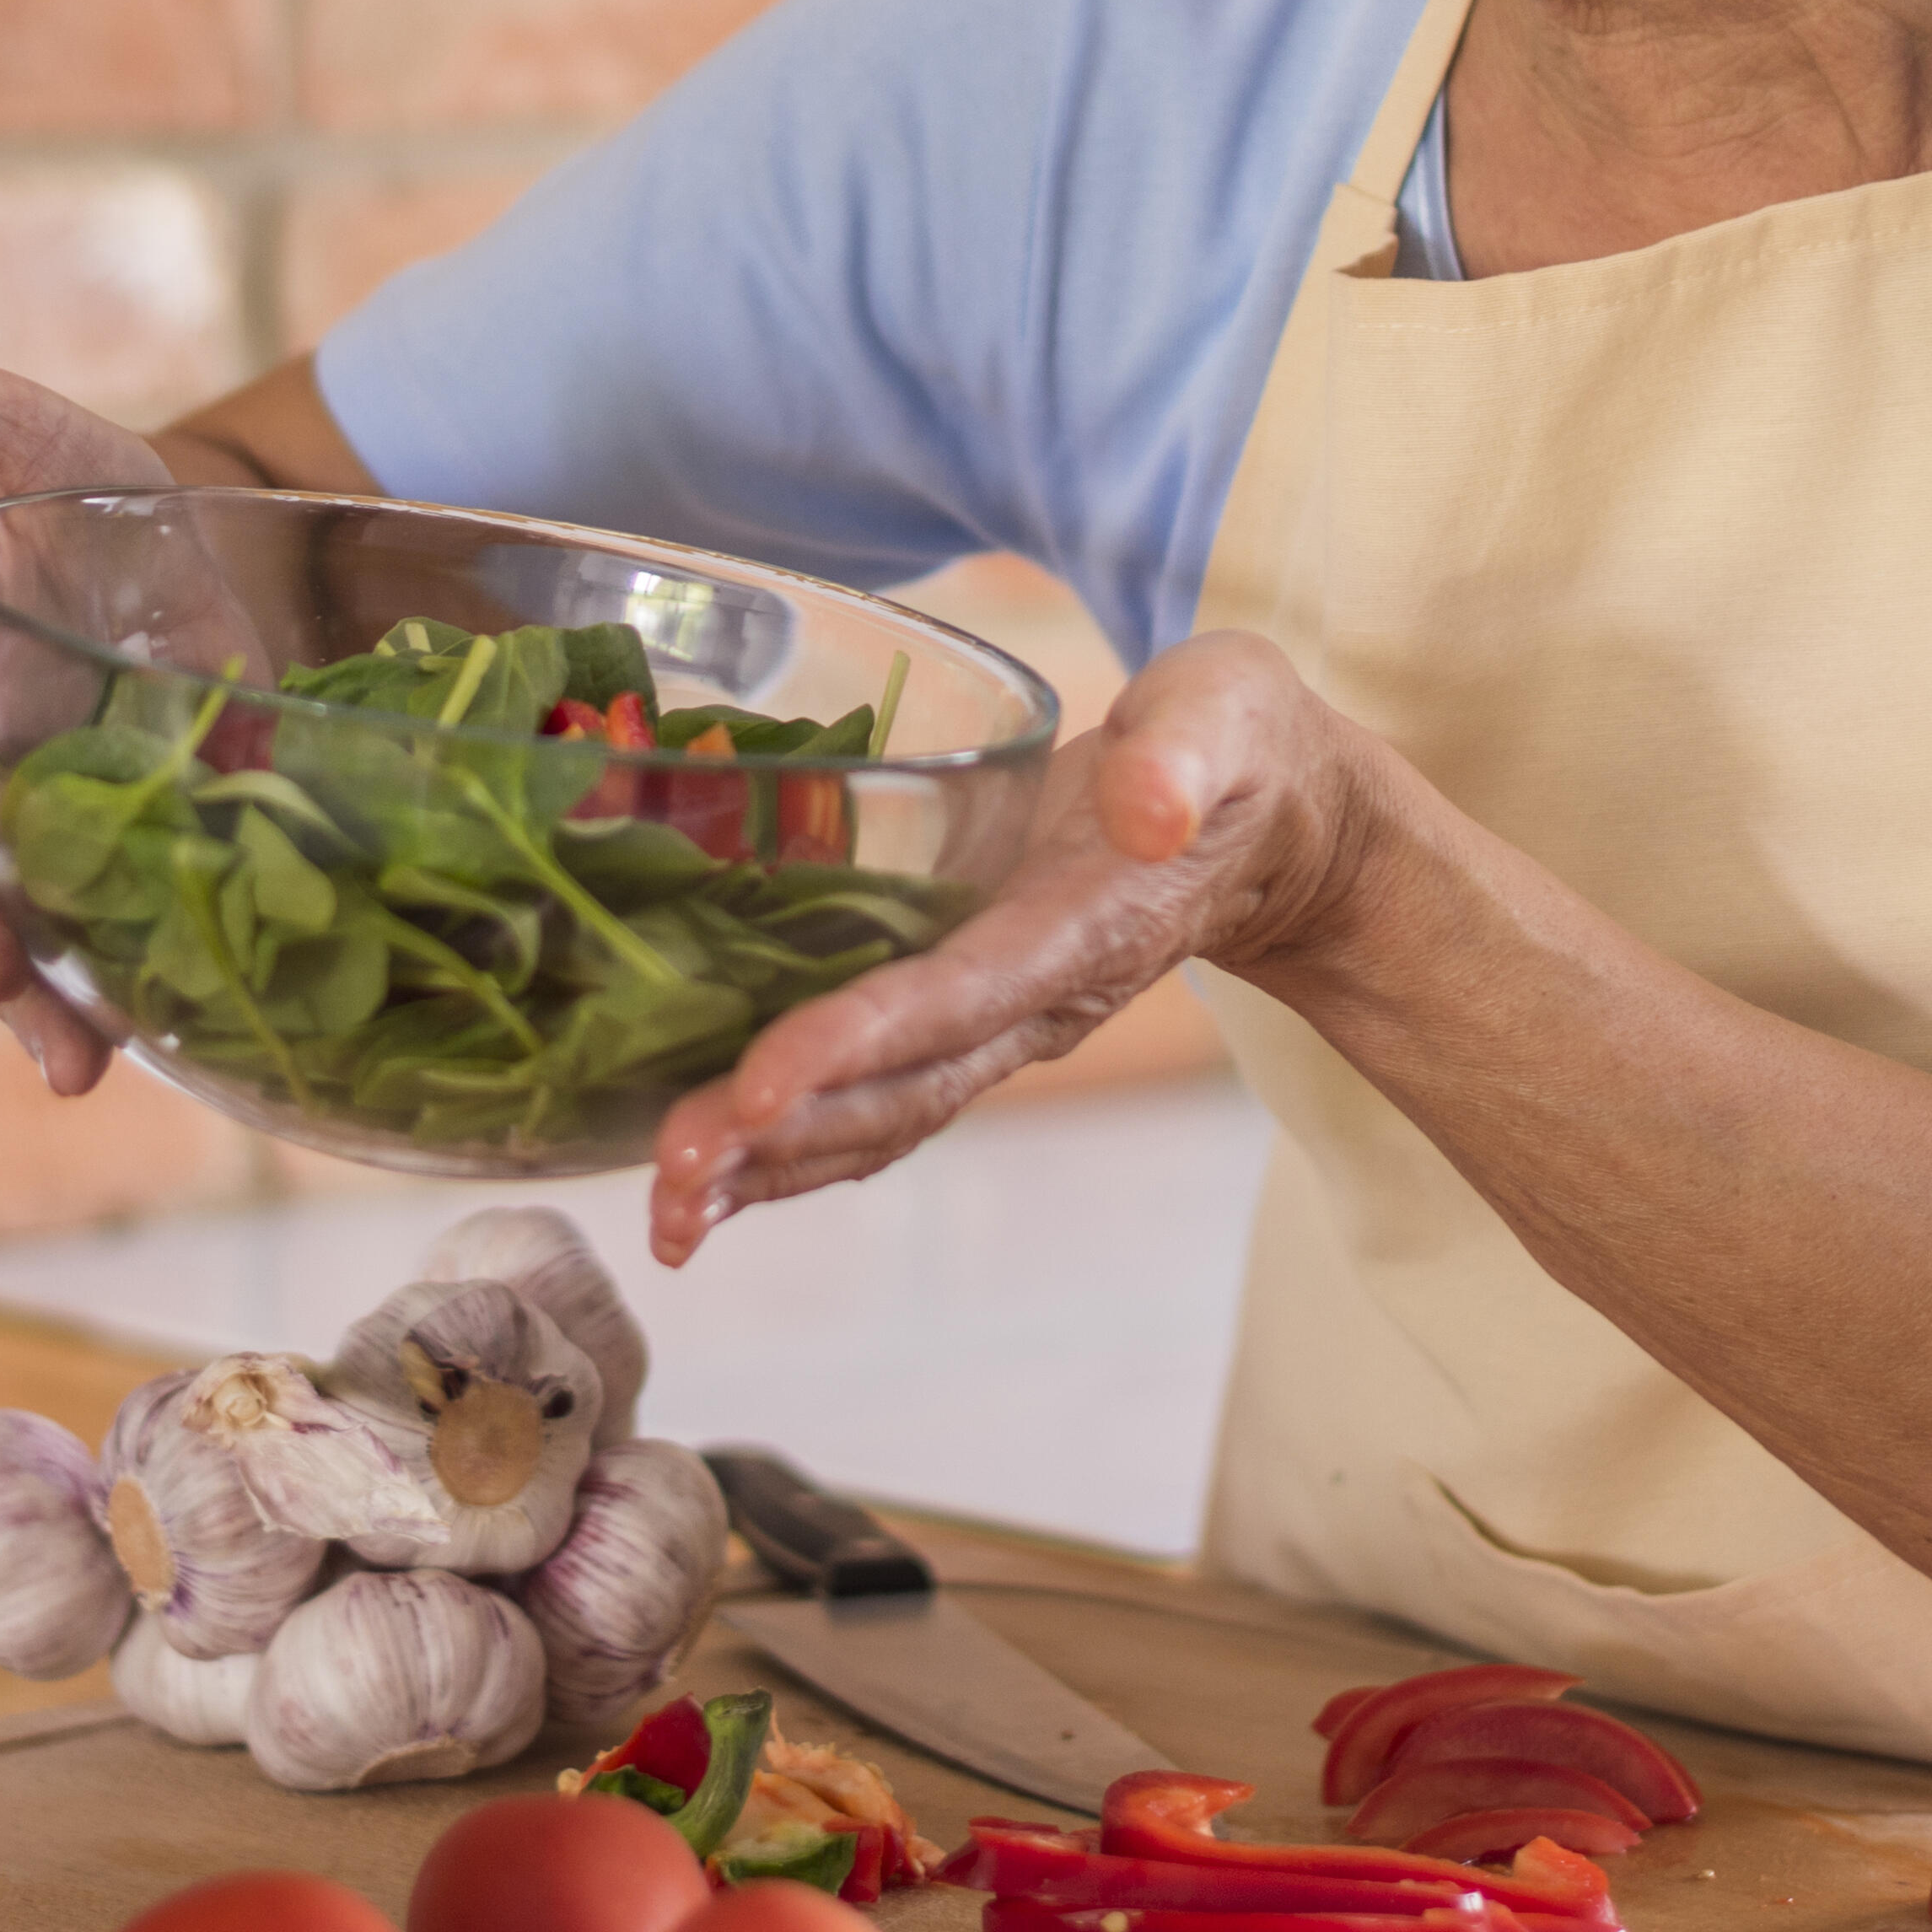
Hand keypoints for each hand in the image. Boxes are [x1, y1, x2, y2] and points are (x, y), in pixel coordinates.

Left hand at [643, 634, 1383, 1264]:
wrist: (1265, 824)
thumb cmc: (1235, 748)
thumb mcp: (1227, 715)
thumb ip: (1186, 756)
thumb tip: (1150, 806)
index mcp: (1085, 930)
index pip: (960, 998)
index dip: (857, 1043)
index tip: (757, 1088)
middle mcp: (1034, 1003)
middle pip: (900, 1090)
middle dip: (782, 1139)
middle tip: (670, 1176)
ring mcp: (997, 1025)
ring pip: (877, 1119)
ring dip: (769, 1172)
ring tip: (666, 1216)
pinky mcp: (965, 1020)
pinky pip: (872, 1100)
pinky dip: (788, 1150)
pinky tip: (707, 1185)